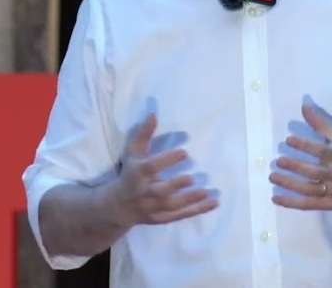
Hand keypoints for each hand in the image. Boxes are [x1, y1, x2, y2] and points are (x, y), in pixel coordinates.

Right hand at [107, 112, 218, 226]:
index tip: (185, 152)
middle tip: (190, 177)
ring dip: (189, 200)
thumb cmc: (129, 174)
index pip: (152, 167)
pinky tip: (214, 202)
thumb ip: (144, 134)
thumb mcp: (133, 153)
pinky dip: (198, 210)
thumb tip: (154, 113)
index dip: (167, 160)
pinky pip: (181, 215)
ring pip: (172, 206)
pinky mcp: (162, 218)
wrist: (117, 207)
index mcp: (137, 174)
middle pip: (160, 191)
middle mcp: (145, 192)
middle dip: (174, 185)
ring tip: (206, 192)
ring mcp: (153, 208)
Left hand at [270, 102, 331, 210]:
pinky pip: (307, 205)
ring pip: (308, 189)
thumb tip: (304, 106)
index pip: (321, 151)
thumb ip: (321, 123)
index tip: (288, 139)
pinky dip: (291, 203)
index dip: (305, 146)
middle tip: (278, 161)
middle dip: (295, 166)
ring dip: (289, 184)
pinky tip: (275, 197)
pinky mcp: (328, 204)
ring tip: (273, 176)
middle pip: (313, 172)